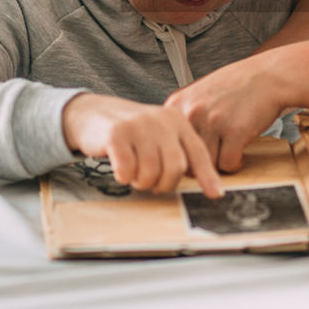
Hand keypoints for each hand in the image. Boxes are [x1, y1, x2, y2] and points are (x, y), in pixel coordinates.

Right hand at [62, 93, 221, 197]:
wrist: (92, 114)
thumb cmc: (131, 131)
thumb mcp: (160, 135)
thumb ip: (180, 152)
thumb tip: (205, 183)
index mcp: (176, 121)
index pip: (198, 152)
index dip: (208, 176)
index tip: (215, 194)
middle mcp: (160, 120)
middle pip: (176, 167)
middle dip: (163, 184)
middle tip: (151, 182)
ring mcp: (138, 125)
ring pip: (151, 172)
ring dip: (141, 182)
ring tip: (134, 172)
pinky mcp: (116, 134)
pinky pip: (128, 170)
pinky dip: (124, 176)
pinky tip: (121, 168)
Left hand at [165, 57, 286, 173]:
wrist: (269, 75)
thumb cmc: (237, 85)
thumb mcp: (199, 94)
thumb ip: (185, 117)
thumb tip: (175, 148)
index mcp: (178, 103)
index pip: (169, 143)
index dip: (182, 152)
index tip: (194, 154)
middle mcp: (192, 111)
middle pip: (186, 156)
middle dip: (202, 160)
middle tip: (215, 153)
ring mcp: (213, 121)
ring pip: (207, 163)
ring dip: (220, 161)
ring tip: (229, 149)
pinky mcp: (235, 131)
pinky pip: (228, 164)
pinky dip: (236, 162)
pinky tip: (241, 149)